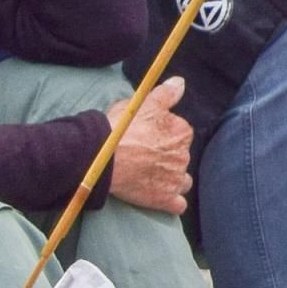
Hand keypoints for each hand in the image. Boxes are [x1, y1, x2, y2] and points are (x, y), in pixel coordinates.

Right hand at [107, 78, 193, 215]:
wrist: (102, 159)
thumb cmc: (121, 128)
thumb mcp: (144, 103)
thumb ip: (166, 93)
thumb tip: (181, 83)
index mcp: (182, 132)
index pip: (180, 134)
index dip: (163, 136)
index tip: (147, 138)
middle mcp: (183, 156)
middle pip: (180, 157)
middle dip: (167, 158)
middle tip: (144, 158)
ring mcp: (175, 179)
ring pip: (182, 180)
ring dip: (171, 180)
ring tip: (151, 177)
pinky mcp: (165, 199)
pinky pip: (178, 204)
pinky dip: (171, 201)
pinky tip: (158, 197)